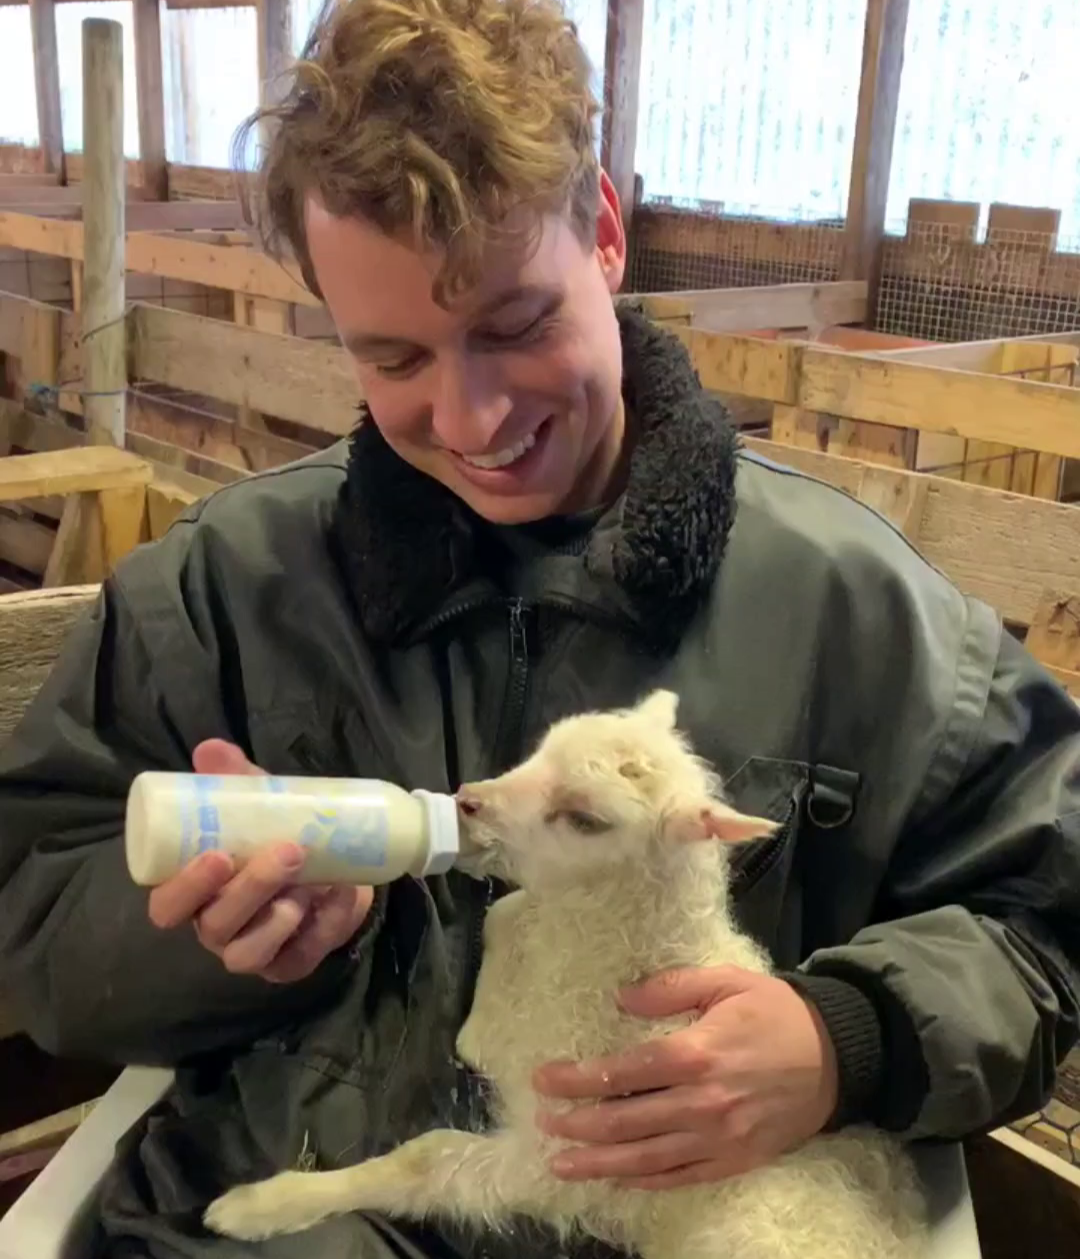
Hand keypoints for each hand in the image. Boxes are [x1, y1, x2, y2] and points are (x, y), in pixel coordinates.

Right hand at [147, 739, 373, 983]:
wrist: (332, 864)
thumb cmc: (276, 834)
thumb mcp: (258, 803)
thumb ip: (235, 778)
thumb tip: (211, 749)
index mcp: (195, 894)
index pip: (166, 907)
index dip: (184, 889)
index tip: (217, 856)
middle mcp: (215, 928)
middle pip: (216, 925)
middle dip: (251, 890)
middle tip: (287, 851)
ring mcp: (252, 951)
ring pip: (249, 952)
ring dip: (280, 916)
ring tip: (310, 879)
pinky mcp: (290, 964)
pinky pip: (301, 956)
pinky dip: (326, 923)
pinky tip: (341, 892)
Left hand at [532, 965, 838, 1189]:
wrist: (839, 1056)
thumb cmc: (776, 1012)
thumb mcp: (725, 981)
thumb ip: (670, 987)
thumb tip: (621, 999)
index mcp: (696, 1053)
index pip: (621, 1072)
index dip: (578, 1079)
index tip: (544, 1079)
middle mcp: (702, 1102)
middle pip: (626, 1121)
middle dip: (578, 1124)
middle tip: (543, 1122)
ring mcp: (718, 1138)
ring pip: (645, 1158)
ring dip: (598, 1162)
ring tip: (561, 1163)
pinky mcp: (734, 1160)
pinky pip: (680, 1177)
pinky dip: (644, 1180)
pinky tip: (616, 1178)